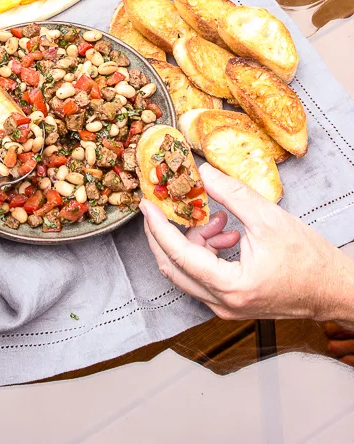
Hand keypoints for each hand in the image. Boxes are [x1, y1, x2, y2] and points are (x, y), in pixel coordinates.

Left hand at [141, 163, 353, 325]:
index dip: (159, 227)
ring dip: (193, 241)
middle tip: (163, 205)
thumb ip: (230, 193)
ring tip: (220, 219)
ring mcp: (225, 308)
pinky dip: (206, 251)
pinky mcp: (230, 304)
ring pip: (188, 272)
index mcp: (231, 286)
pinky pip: (203, 276)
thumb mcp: (267, 217)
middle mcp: (223, 304)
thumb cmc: (308, 259)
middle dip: (165, 234)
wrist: (332, 289)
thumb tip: (200, 172)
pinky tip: (227, 233)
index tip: (147, 205)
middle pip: (174, 268)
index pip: (179, 255)